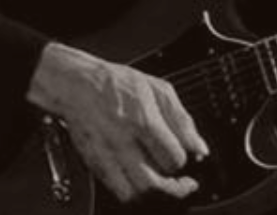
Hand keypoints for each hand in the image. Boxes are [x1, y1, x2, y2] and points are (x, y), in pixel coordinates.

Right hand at [25, 42, 209, 203]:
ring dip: (154, 193)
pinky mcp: (95, 163)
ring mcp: (106, 155)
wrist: (76, 84)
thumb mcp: (158, 90)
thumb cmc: (117, 84)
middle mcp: (123, 140)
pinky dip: (133, 192)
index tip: (186, 158)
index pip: (173, 158)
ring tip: (163, 184)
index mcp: (142, 120)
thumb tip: (199, 147)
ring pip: (135, 193)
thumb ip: (182, 120)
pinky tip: (140, 181)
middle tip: (183, 183)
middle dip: (175, 188)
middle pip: (154, 183)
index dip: (185, 161)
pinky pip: (117, 191)